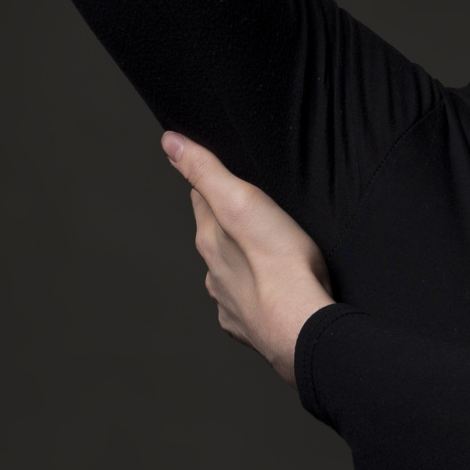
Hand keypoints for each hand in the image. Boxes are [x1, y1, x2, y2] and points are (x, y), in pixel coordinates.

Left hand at [161, 133, 332, 381]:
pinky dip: (254, 298)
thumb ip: (205, 171)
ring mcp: (229, 303)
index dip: (212, 185)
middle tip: (254, 215)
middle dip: (228, 226)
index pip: (201, 200)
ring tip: (266, 256)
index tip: (222, 177)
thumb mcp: (241, 201)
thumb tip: (169, 142)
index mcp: (210, 239)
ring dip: (242, 265)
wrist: (301, 326)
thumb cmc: (279, 263)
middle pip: (215, 239)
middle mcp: (213, 273)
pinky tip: (270, 294)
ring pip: (229, 275)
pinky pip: (245, 308)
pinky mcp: (250, 327)